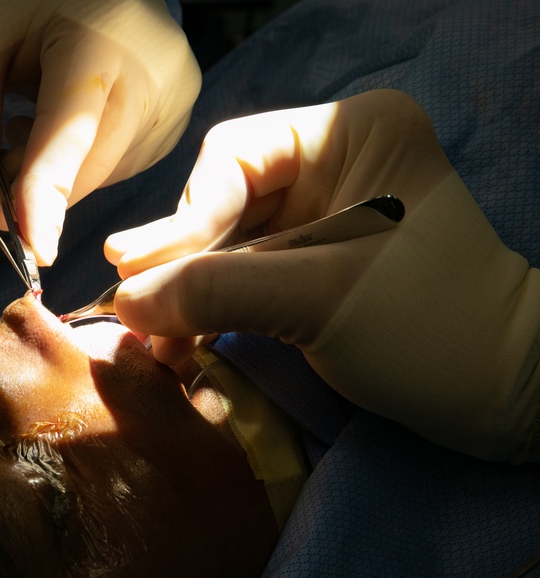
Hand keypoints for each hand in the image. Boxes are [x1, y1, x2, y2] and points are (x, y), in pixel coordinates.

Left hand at [0, 0, 200, 264]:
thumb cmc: (30, 0)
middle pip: (84, 170)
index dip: (46, 199)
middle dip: (31, 189)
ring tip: (28, 120)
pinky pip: (118, 167)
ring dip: (55, 175)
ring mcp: (172, 104)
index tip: (34, 251)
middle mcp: (149, 79)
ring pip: (99, 177)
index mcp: (98, 46)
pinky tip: (64, 124)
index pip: (68, 138)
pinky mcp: (176, 121)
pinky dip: (81, 164)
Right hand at [105, 90, 539, 459]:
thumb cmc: (428, 330)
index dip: (185, 218)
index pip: (234, 158)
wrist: (500, 397)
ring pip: (224, 244)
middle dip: (180, 263)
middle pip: (222, 201)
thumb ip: (213, 291)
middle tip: (136, 312)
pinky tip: (183, 344)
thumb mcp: (316, 300)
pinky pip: (242, 275)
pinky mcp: (312, 263)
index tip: (143, 277)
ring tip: (157, 344)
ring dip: (187, 294)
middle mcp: (332, 163)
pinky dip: (211, 310)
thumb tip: (123, 300)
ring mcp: (320, 215)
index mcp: (351, 134)